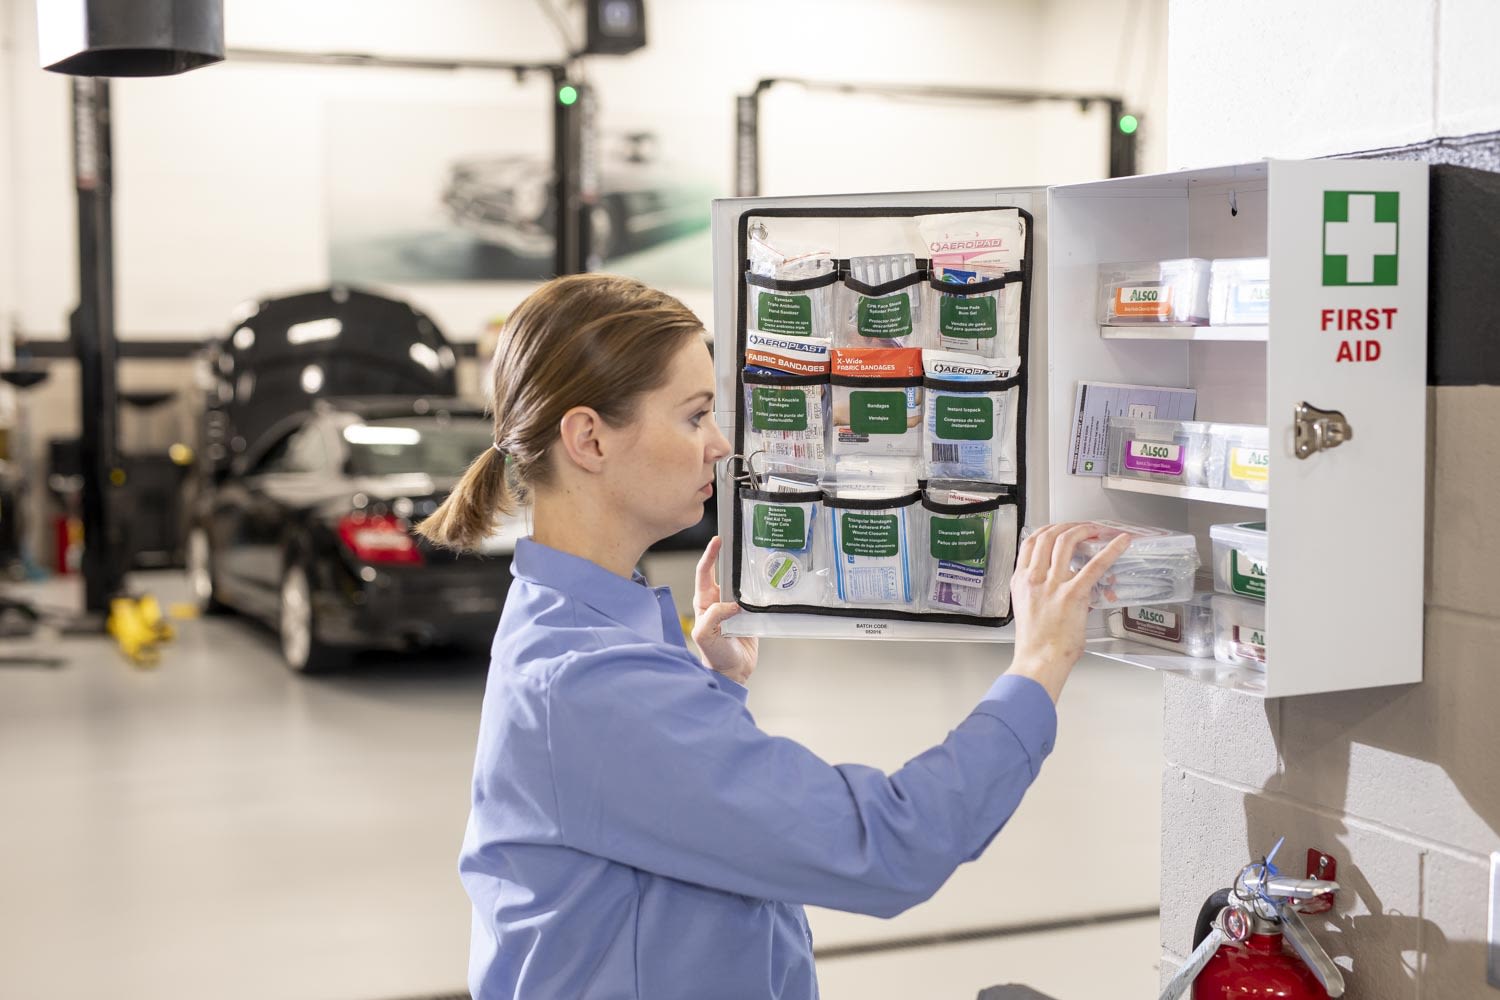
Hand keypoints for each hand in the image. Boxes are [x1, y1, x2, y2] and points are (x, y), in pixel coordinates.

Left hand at [691, 536, 758, 685]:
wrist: (733, 672)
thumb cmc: (713, 655)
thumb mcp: (705, 635)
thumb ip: (714, 616)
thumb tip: (732, 603)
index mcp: (704, 602)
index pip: (705, 572)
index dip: (710, 555)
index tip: (718, 540)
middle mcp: (719, 600)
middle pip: (725, 572)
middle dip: (731, 556)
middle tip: (741, 540)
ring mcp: (735, 606)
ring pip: (741, 582)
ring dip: (748, 572)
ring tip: (759, 556)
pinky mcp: (750, 614)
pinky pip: (756, 597)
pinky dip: (762, 589)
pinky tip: (770, 580)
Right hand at [1007, 522, 1131, 702]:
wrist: (1038, 661)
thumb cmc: (1036, 643)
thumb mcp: (1029, 609)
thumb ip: (1042, 592)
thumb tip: (1066, 584)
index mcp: (1021, 581)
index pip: (1029, 543)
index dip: (1047, 529)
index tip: (1059, 528)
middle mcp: (1034, 578)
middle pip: (1048, 536)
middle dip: (1068, 526)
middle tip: (1082, 527)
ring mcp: (1052, 585)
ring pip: (1065, 542)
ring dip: (1083, 530)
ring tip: (1096, 530)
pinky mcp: (1072, 595)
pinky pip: (1094, 565)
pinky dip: (1110, 550)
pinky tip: (1120, 543)